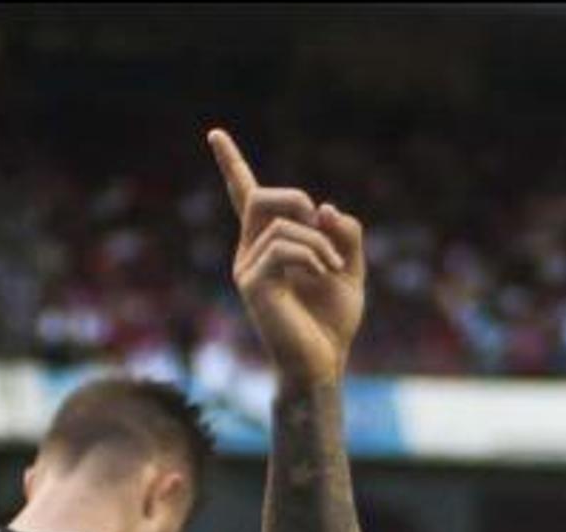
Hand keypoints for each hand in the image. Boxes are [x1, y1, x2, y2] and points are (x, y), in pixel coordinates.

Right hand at [210, 129, 365, 384]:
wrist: (323, 363)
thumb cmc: (332, 322)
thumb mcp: (350, 270)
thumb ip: (345, 235)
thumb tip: (326, 207)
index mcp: (269, 244)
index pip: (244, 195)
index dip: (231, 163)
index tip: (214, 133)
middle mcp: (250, 250)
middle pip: (261, 195)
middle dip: (298, 200)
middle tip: (327, 230)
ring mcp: (247, 266)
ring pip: (280, 223)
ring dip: (319, 240)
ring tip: (335, 267)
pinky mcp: (252, 283)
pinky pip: (282, 247)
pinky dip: (312, 255)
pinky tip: (323, 274)